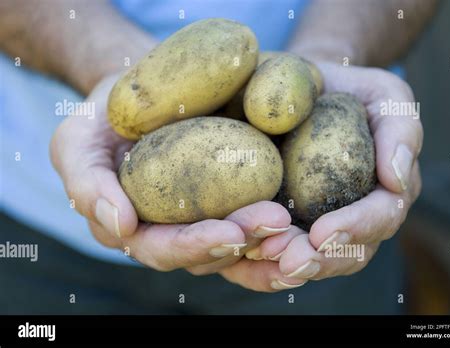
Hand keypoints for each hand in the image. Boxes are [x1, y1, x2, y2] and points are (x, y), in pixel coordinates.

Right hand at [50, 74, 305, 290]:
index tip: (230, 234)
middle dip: (243, 243)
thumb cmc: (105, 114)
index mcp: (132, 228)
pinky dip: (278, 229)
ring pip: (236, 245)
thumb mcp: (77, 140)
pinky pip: (253, 223)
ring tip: (297, 226)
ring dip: (268, 242)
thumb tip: (120, 226)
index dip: (194, 247)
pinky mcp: (228, 202)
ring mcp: (200, 218)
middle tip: (276, 223)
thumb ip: (84, 182)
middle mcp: (168, 232)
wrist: (142, 92)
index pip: (162, 249)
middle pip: (207, 254)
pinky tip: (303, 221)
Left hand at [254, 62, 422, 280]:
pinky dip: (268, 262)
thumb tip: (395, 179)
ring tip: (263, 258)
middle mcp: (360, 215)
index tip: (322, 234)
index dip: (355, 229)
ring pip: (317, 260)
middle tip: (287, 262)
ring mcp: (327, 222)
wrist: (309, 90)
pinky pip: (285, 250)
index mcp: (387, 190)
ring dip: (291, 266)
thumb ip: (400, 130)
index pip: (381, 217)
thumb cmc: (350, 91)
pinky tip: (246, 256)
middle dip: (319, 261)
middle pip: (349, 253)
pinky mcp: (294, 222)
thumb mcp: (385, 95)